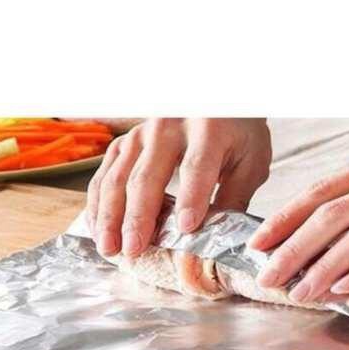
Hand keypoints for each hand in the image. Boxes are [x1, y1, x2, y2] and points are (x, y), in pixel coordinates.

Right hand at [86, 118, 270, 257]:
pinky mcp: (124, 143)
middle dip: (138, 216)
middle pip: (147, 176)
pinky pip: (104, 175)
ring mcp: (140, 135)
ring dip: (110, 216)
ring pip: (118, 178)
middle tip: (134, 248)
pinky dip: (98, 205)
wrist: (215, 102)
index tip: (186, 228)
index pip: (196, 167)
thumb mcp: (250, 162)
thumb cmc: (235, 134)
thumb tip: (217, 236)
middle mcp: (167, 128)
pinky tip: (99, 231)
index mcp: (207, 130)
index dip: (190, 198)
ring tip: (110, 248)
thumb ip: (235, 197)